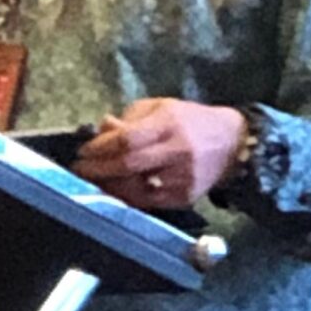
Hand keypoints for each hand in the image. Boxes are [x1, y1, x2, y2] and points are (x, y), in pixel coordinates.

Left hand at [74, 99, 246, 211]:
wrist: (231, 144)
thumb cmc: (190, 121)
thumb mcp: (161, 108)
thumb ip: (130, 118)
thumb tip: (101, 130)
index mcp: (169, 124)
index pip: (128, 138)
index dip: (101, 146)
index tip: (83, 150)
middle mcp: (176, 151)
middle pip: (129, 164)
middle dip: (99, 169)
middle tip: (79, 169)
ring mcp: (182, 178)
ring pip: (137, 188)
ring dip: (109, 186)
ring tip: (93, 181)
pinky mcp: (184, 197)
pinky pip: (148, 202)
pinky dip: (127, 197)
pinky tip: (114, 191)